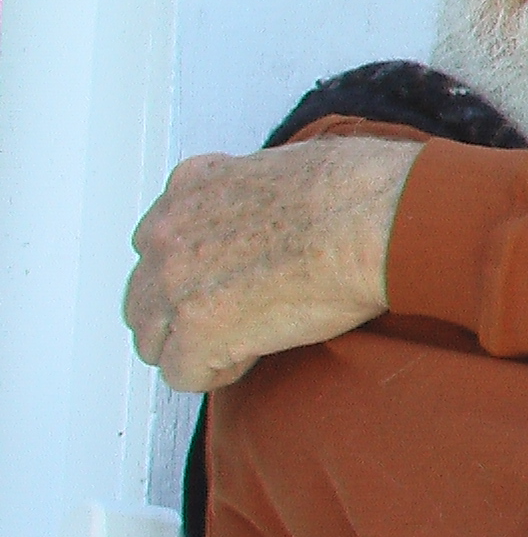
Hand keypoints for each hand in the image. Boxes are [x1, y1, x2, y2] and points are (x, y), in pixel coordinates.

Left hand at [124, 137, 421, 391]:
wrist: (374, 220)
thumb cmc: (357, 190)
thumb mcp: (288, 162)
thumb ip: (258, 191)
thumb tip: (281, 207)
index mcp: (191, 185)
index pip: (161, 238)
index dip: (198, 267)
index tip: (232, 276)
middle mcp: (170, 232)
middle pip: (144, 292)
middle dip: (183, 310)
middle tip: (235, 317)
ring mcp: (176, 284)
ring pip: (151, 338)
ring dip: (191, 346)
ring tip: (242, 343)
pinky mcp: (198, 332)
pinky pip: (182, 374)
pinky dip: (217, 373)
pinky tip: (254, 356)